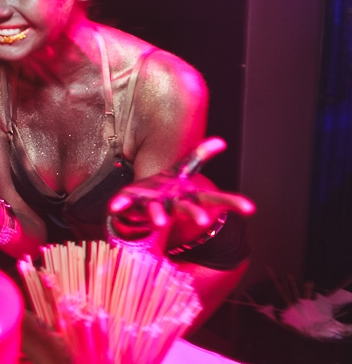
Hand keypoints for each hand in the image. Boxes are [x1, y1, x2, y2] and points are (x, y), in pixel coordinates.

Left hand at [108, 138, 255, 244]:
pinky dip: (120, 204)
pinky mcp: (134, 203)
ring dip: (158, 216)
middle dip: (196, 215)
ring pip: (158, 212)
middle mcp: (175, 204)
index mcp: (190, 195)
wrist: (143, 209)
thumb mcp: (185, 169)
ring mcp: (155, 206)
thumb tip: (221, 141)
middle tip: (203, 220)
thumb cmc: (169, 188)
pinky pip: (127, 204)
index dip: (232, 203)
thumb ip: (201, 156)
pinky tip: (113, 206)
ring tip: (160, 222)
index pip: (215, 199)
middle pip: (189, 211)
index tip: (251, 209)